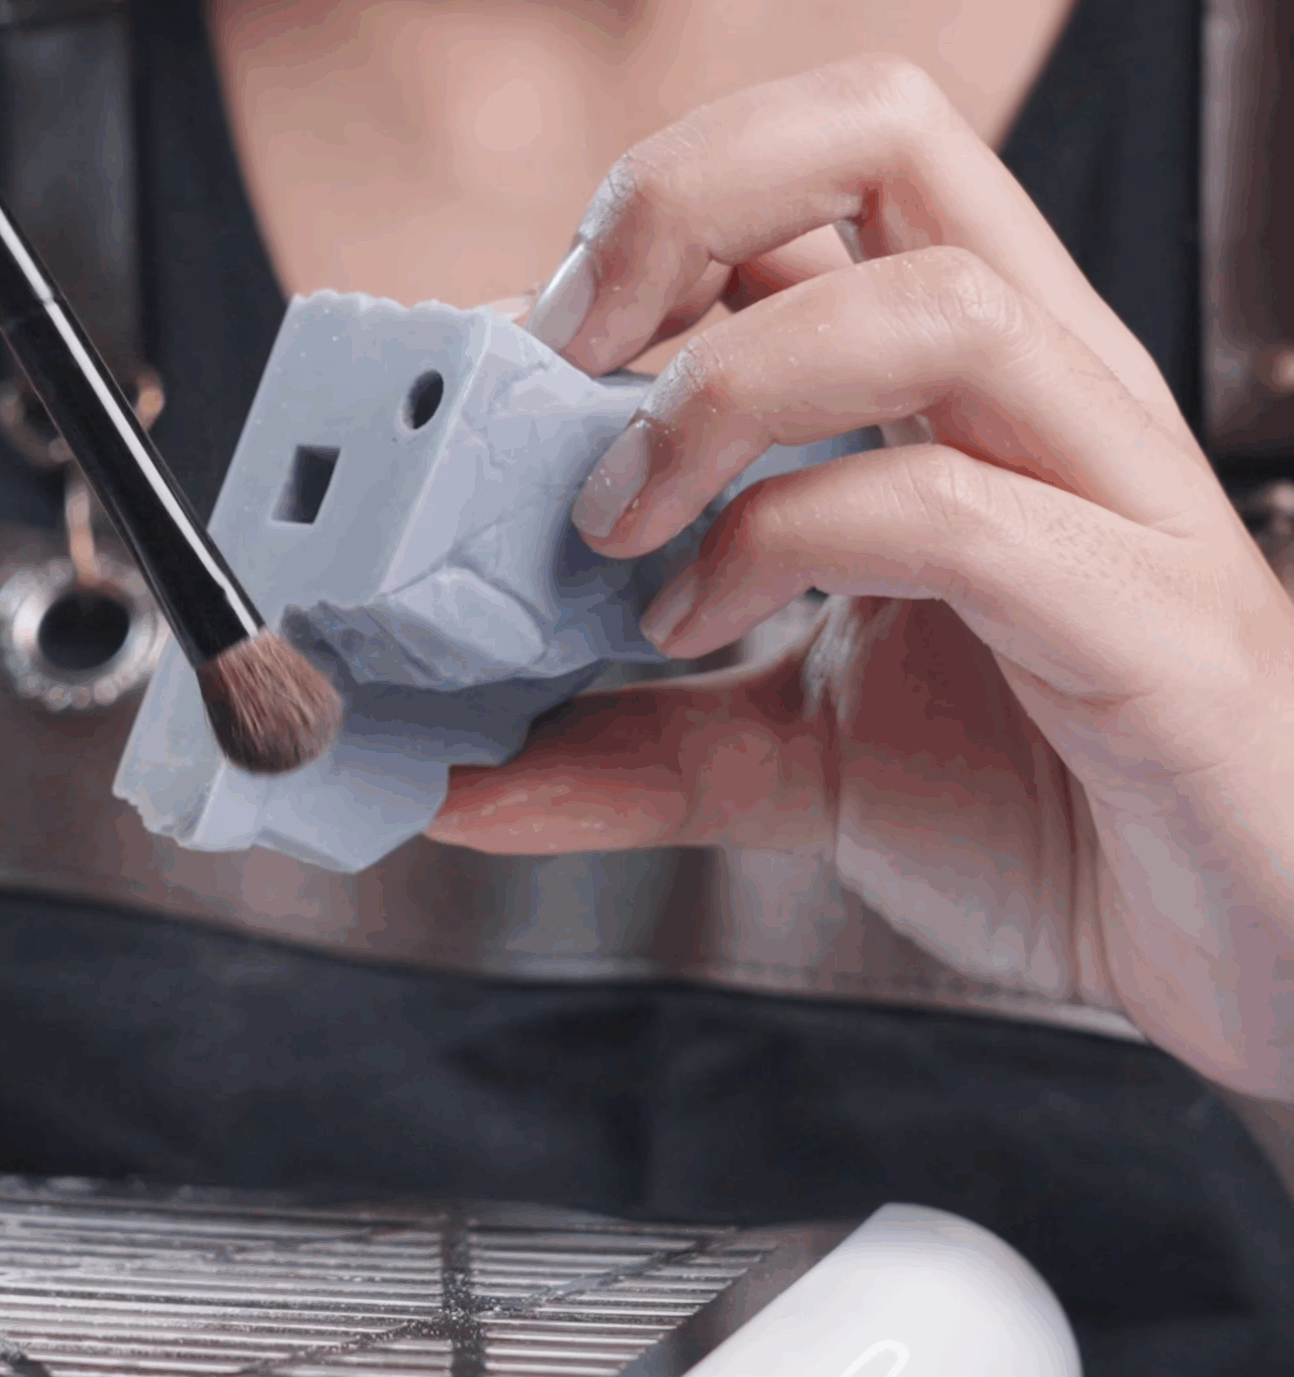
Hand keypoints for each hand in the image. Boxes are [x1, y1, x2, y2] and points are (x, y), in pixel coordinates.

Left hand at [425, 56, 1293, 1100]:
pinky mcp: (1148, 624)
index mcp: (960, 381)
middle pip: (885, 133)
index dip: (644, 218)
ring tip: (614, 525)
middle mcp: (1042, 390)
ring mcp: (1111, 490)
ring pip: (936, 302)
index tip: (521, 355)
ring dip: (721, 391)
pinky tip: (698, 623)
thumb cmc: (1053, 811)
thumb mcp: (790, 761)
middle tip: (559, 360)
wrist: (1244, 955)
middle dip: (679, 205)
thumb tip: (450, 773)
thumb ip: (631, 746)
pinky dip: (789, 544)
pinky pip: (959, 513)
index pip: (811, 169)